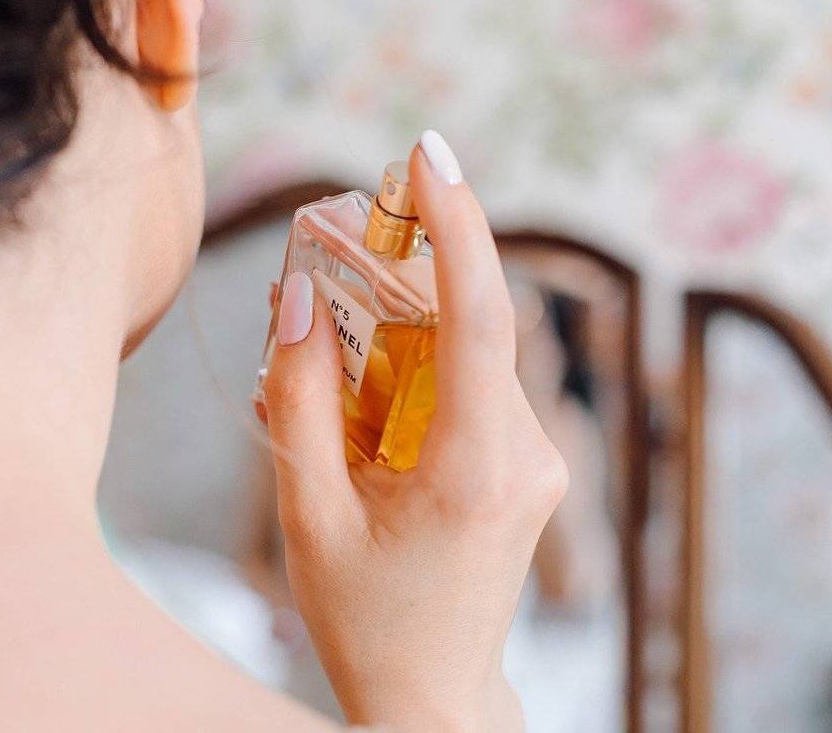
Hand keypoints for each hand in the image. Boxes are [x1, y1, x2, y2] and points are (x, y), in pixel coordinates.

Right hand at [261, 133, 567, 731]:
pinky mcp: (527, 463)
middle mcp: (525, 456)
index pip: (480, 318)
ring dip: (402, 329)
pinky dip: (416, 370)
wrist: (434, 695)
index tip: (428, 153)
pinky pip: (472, 385)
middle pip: (470, 323)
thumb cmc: (365, 618)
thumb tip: (295, 300)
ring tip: (328, 359)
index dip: (457, 225)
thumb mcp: (307, 515)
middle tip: (342, 234)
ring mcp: (536, 460)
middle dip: (408, 269)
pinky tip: (363, 403)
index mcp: (473, 470)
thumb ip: (299, 400)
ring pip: (469, 352)